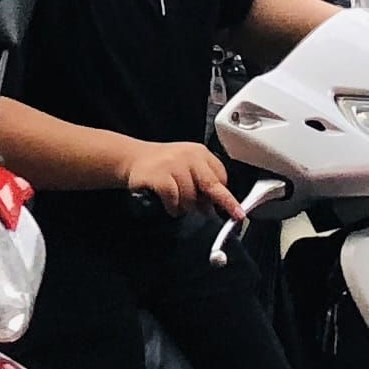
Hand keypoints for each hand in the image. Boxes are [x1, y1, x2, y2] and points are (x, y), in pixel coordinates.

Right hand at [120, 139, 236, 216]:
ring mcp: (173, 165)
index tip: (236, 209)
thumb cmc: (163, 167)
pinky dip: (173, 207)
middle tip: (235, 215)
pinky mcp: (159, 175)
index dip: (226, 194)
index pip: (221, 175)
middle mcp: (189, 156)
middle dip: (224, 202)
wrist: (132, 158)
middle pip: (212, 184)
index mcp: (200, 153)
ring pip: (191, 197)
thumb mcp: (187, 168)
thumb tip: (215, 208)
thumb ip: (202, 184)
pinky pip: (174, 199)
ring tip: (179, 205)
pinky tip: (169, 206)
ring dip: (186, 207)